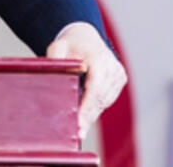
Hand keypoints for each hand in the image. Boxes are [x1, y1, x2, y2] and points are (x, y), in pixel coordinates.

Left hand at [45, 22, 126, 139]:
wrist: (85, 37)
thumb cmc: (70, 44)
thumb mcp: (57, 47)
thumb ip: (54, 61)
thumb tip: (52, 78)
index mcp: (99, 58)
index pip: (95, 88)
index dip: (87, 108)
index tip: (78, 124)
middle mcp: (112, 66)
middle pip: (100, 98)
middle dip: (87, 116)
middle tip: (77, 133)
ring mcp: (118, 74)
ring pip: (104, 102)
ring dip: (92, 114)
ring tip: (79, 127)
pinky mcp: (120, 80)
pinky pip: (107, 99)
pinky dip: (96, 108)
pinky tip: (85, 115)